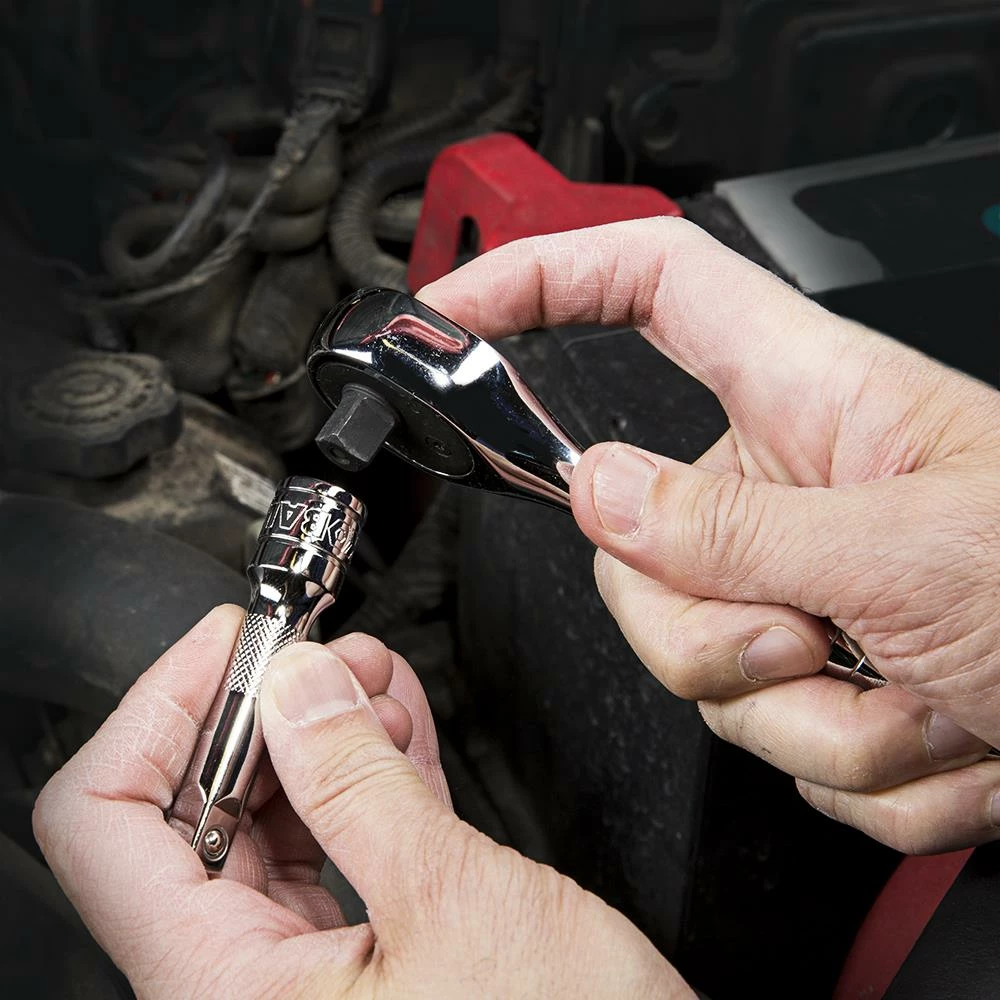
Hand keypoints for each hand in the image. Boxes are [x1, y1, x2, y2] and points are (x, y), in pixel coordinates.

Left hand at [33, 606, 687, 997]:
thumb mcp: (455, 904)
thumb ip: (362, 785)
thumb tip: (299, 685)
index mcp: (226, 989)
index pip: (107, 822)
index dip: (161, 710)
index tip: (230, 645)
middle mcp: (247, 988)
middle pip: (193, 813)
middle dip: (259, 710)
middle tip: (314, 649)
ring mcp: (309, 974)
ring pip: (273, 822)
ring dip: (319, 733)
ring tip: (366, 670)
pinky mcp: (372, 959)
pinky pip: (339, 844)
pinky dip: (365, 774)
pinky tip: (393, 723)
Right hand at [418, 217, 999, 854]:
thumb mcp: (913, 550)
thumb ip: (734, 529)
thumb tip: (600, 496)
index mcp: (808, 402)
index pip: (644, 289)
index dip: (538, 281)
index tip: (454, 313)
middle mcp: (783, 491)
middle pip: (634, 547)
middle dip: (715, 635)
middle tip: (813, 642)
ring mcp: (791, 586)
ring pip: (698, 666)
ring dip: (816, 722)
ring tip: (923, 700)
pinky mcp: (813, 673)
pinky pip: (767, 738)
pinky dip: (855, 767)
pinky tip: (942, 731)